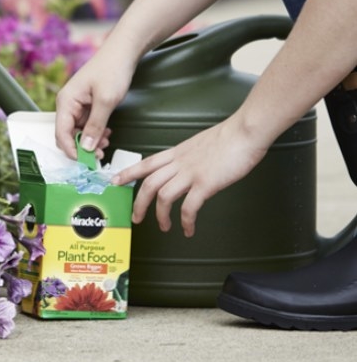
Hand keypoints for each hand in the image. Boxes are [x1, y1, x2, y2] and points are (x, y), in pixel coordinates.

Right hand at [55, 55, 130, 159]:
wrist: (123, 52)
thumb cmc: (112, 70)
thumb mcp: (105, 101)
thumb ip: (95, 126)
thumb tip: (86, 148)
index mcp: (66, 102)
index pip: (61, 134)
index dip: (71, 150)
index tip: (86, 161)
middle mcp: (68, 105)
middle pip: (67, 135)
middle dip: (82, 147)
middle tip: (100, 154)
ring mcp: (77, 106)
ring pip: (78, 132)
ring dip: (90, 142)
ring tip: (106, 143)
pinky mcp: (87, 106)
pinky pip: (86, 126)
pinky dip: (95, 133)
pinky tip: (107, 134)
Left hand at [112, 117, 268, 236]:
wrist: (245, 131)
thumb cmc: (229, 137)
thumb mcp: (199, 144)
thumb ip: (188, 157)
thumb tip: (186, 167)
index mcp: (177, 153)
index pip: (146, 163)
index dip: (128, 173)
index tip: (116, 181)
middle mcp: (179, 163)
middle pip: (149, 183)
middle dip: (139, 203)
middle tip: (136, 217)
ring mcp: (191, 173)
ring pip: (163, 196)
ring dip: (161, 216)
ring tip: (165, 227)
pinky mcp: (206, 183)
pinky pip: (189, 207)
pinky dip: (186, 221)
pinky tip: (188, 229)